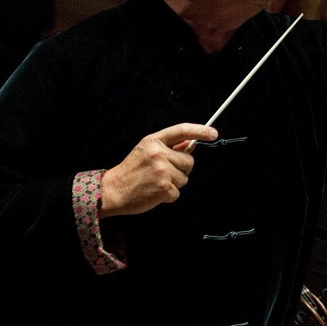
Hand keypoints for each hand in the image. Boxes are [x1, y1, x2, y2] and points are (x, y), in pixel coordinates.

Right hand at [100, 123, 216, 217]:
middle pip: (189, 160)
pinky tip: (154, 191)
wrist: (112, 190)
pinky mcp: (163, 188)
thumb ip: (168, 146)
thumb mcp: (146, 150)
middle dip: (181, 168)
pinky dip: (168, 195)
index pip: (183, 130)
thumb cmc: (131, 170)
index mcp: (154, 141)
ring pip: (185, 178)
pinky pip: (177, 192)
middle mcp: (159, 153)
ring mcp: (162, 171)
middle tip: (163, 172)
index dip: (201, 131)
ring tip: (156, 181)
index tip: (213, 133)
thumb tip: (191, 143)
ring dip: (174, 182)